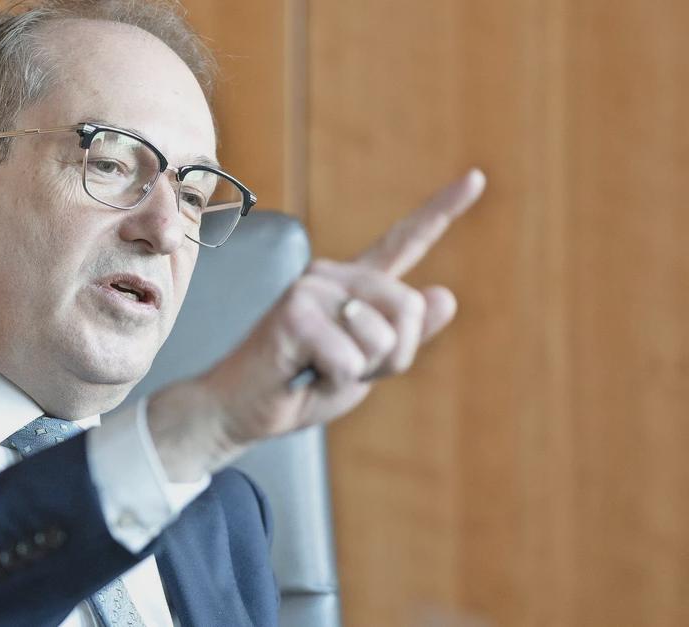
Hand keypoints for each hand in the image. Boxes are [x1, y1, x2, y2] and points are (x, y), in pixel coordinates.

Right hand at [148, 169, 485, 480]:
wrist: (240, 409)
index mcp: (353, 284)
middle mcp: (333, 275)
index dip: (442, 211)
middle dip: (390, 357)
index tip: (478, 178)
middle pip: (409, 308)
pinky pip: (347, 358)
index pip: (404, 242)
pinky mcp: (292, 312)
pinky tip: (300, 374)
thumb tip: (444, 295)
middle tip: (342, 369)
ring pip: (381, 337)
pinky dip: (332, 381)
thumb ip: (402, 335)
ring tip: (317, 369)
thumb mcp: (365, 367)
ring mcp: (311, 288)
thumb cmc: (300, 386)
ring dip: (358, 371)